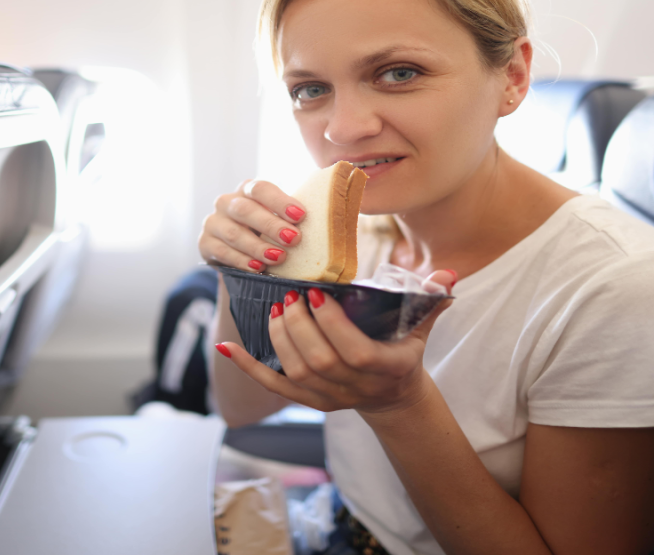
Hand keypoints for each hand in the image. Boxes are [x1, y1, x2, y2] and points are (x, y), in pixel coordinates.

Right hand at [199, 179, 306, 272]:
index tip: (301, 216)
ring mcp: (213, 222)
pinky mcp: (204, 243)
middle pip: (245, 210)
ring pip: (233, 233)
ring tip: (278, 258)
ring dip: (257, 247)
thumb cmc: (265, 232)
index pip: (260, 189)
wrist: (237, 253)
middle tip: (294, 239)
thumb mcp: (277, 219)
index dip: (280, 201)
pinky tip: (258, 268)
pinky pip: (222, 252)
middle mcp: (226, 202)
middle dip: (271, 225)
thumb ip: (292, 216)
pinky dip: (241, 260)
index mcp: (247, 190)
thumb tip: (327, 216)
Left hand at [217, 270, 455, 414]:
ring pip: (295, 373)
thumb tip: (449, 273)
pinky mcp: (308, 401)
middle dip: (299, 326)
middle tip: (289, 295)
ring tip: (275, 308)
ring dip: (279, 338)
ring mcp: (329, 398)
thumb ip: (431, 301)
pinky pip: (274, 386)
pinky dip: (248, 367)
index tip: (317, 295)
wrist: (391, 397)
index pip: (354, 352)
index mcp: (384, 369)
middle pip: (318, 362)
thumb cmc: (403, 354)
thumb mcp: (421, 329)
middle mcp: (354, 389)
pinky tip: (226, 346)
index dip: (332, 326)